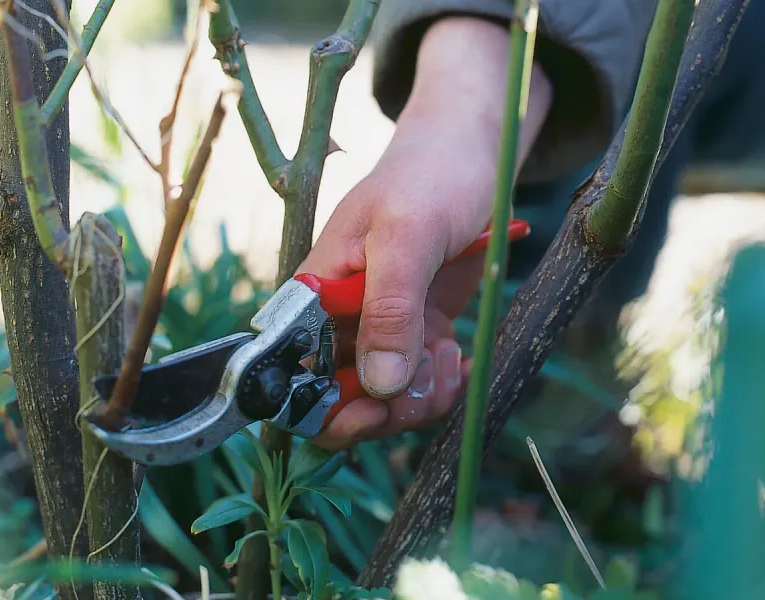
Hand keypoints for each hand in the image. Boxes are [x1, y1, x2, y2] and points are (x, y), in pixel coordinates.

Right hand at [299, 16, 551, 450]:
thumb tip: (379, 385)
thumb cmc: (430, 178)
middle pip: (341, 400)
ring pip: (385, 399)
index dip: (324, 410)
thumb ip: (389, 307)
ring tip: (449, 360)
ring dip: (419, 397)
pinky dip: (439, 384)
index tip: (373, 413)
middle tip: (427, 384)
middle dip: (386, 410)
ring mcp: (379, 328)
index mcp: (315, 296)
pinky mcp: (414, 330)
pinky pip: (417, 383)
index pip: (294, 377)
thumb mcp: (407, 235)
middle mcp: (339, 320)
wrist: (471, 156)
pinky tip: (458, 359)